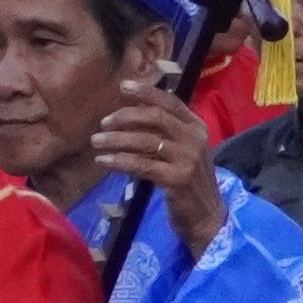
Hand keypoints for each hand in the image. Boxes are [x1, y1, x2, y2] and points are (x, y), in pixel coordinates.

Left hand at [85, 86, 226, 258]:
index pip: (170, 102)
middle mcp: (195, 139)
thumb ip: (164, 134)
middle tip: (103, 122)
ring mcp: (188, 159)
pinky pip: (142, 165)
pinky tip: (103, 161)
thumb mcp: (182, 152)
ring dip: (117, 139)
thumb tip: (130, 116)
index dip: (146, 92)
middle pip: (156, 118)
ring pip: (146, 140)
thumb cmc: (189, 182)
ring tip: (96, 142)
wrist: (206, 215)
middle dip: (125, 116)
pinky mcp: (177, 178)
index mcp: (197, 127)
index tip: (122, 86)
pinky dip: (120, 161)